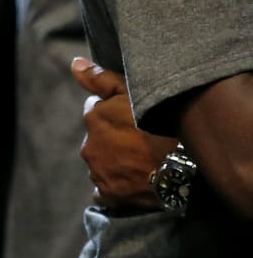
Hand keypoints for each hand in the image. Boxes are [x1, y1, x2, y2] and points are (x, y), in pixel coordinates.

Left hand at [72, 57, 177, 210]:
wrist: (181, 168)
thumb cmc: (161, 126)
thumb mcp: (133, 93)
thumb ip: (101, 79)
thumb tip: (74, 63)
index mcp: (94, 118)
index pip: (98, 110)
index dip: (116, 113)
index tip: (134, 118)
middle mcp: (89, 146)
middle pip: (100, 138)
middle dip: (114, 137)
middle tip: (142, 141)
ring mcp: (98, 172)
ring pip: (103, 162)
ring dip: (116, 161)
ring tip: (144, 161)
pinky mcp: (109, 193)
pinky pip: (106, 190)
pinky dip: (116, 186)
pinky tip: (134, 182)